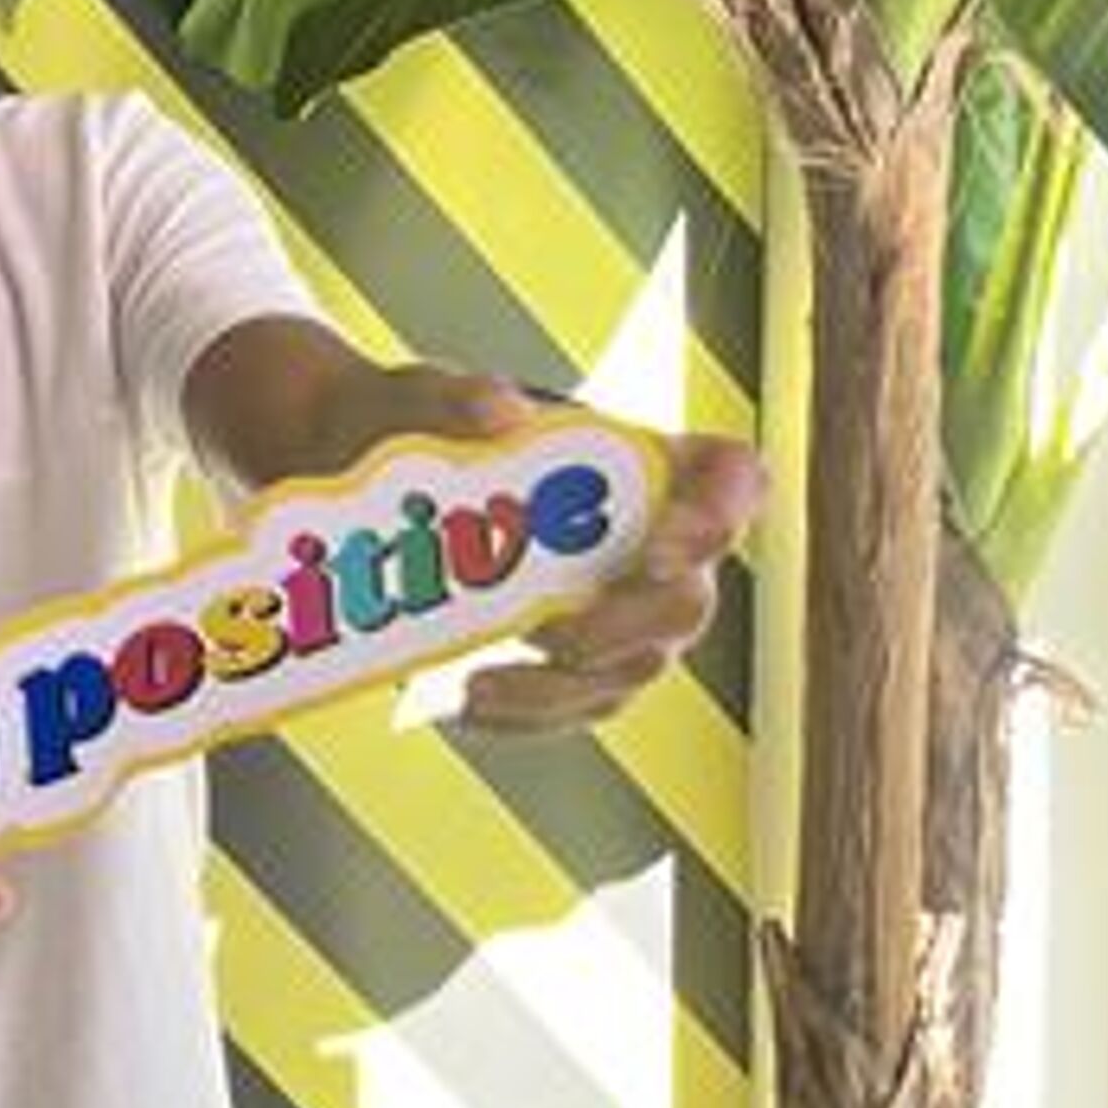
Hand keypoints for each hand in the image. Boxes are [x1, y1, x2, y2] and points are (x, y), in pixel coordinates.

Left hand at [384, 373, 764, 736]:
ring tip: (482, 680)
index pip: (733, 478)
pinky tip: (465, 702)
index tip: (659, 541)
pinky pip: (579, 702)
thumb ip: (455, 394)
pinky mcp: (577, 662)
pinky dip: (526, 712)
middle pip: (688, 600)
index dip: (722, 514)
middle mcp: (655, 542)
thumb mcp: (420, 399)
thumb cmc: (424, 433)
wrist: (374, 493)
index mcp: (647, 461)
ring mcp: (621, 609)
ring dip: (567, 684)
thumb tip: (506, 412)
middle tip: (558, 631)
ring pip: (637, 666)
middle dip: (629, 624)